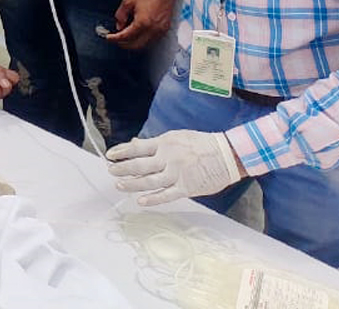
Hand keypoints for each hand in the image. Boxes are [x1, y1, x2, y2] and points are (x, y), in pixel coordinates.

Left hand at [106, 0, 175, 49]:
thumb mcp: (127, 1)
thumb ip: (121, 15)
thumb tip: (119, 26)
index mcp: (143, 23)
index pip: (126, 37)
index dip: (115, 39)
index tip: (108, 37)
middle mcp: (153, 30)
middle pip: (135, 45)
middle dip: (123, 44)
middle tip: (115, 39)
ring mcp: (160, 30)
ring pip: (144, 45)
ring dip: (133, 43)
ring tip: (125, 36)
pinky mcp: (165, 29)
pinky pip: (152, 40)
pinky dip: (142, 40)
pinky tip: (137, 34)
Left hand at [106, 129, 244, 205]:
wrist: (227, 154)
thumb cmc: (201, 144)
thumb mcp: (176, 137)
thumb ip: (155, 144)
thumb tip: (135, 144)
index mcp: (165, 143)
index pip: (137, 148)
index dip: (121, 152)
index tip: (110, 155)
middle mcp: (168, 159)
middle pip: (139, 166)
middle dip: (122, 169)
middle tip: (111, 171)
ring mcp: (177, 174)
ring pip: (149, 182)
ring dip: (132, 184)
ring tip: (119, 185)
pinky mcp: (187, 188)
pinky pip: (166, 195)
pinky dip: (152, 199)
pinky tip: (140, 200)